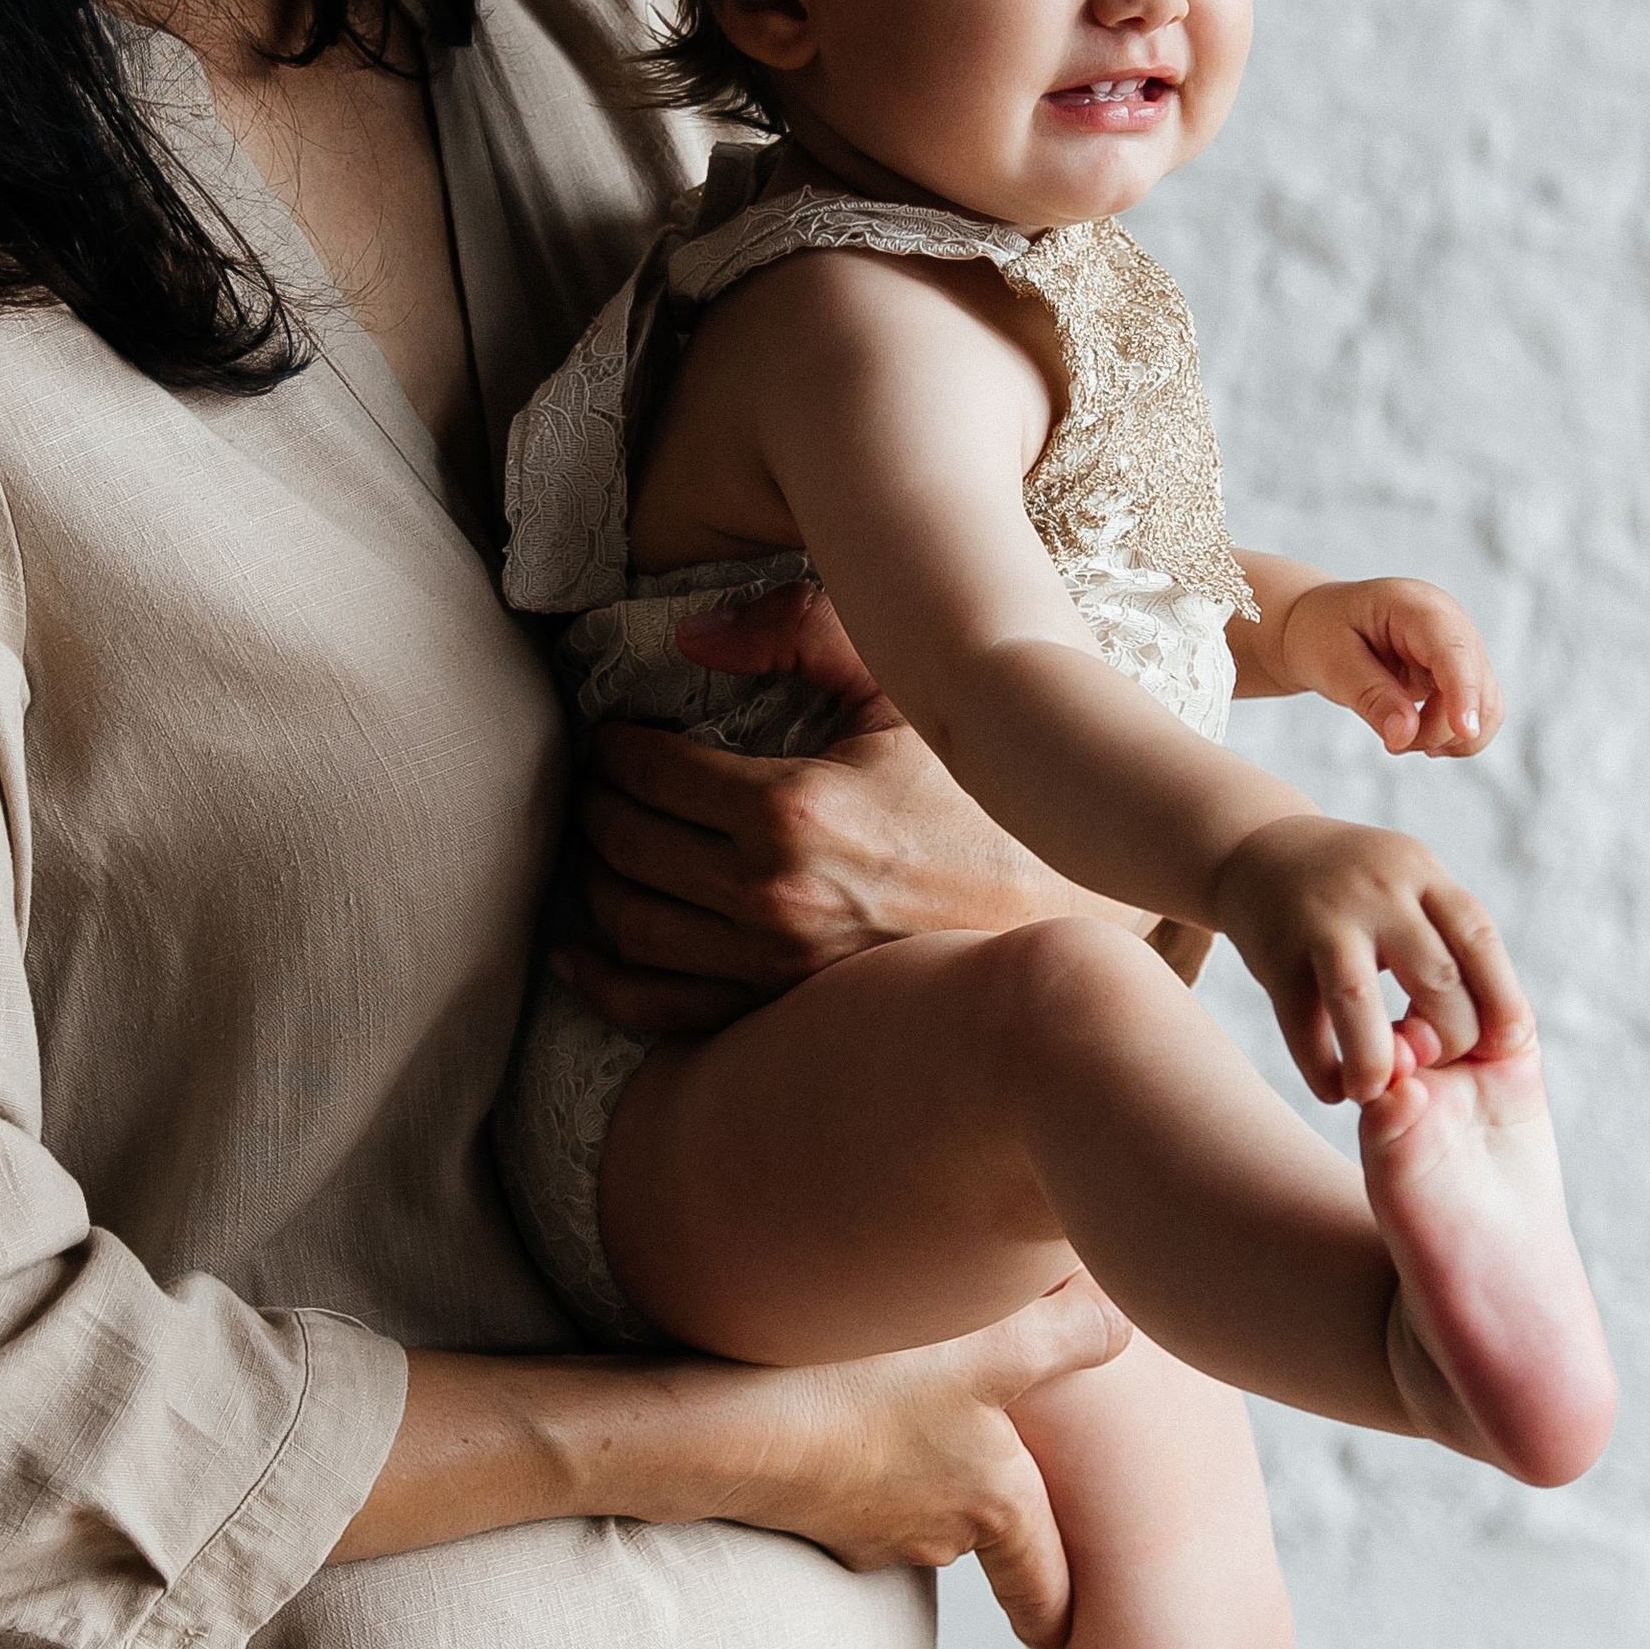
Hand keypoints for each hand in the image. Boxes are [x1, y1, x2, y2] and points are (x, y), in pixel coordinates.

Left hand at [559, 581, 1108, 1036]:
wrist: (1070, 912)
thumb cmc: (985, 796)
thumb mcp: (904, 690)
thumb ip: (800, 630)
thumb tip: (690, 636)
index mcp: (794, 810)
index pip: (650, 773)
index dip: (613, 747)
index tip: (610, 732)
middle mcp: (771, 899)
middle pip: (626, 846)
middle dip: (595, 804)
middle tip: (595, 778)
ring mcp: (773, 972)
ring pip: (629, 926)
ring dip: (594, 879)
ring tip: (600, 842)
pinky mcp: (784, 1018)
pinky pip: (661, 1010)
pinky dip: (605, 982)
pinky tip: (580, 953)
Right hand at [714, 1279, 1130, 1648]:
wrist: (733, 1426)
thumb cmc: (872, 1380)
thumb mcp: (994, 1344)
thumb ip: (1070, 1334)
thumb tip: (1128, 1325)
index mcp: (995, 1503)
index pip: (1045, 1585)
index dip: (1060, 1611)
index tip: (1064, 1640)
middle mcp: (937, 1532)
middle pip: (981, 1532)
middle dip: (989, 1507)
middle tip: (995, 1474)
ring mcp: (866, 1528)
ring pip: (914, 1504)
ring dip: (920, 1471)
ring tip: (913, 1413)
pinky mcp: (808, 1508)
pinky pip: (854, 1486)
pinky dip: (862, 1457)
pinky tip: (847, 1407)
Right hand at [1214, 810, 1532, 1107]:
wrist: (1259, 853)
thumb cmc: (1358, 894)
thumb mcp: (1409, 890)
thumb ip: (1449, 947)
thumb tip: (1505, 1037)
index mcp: (1420, 875)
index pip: (1479, 939)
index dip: (1502, 999)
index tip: (1509, 1047)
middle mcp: (1376, 892)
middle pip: (1435, 976)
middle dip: (1449, 1036)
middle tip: (1437, 1063)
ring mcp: (1321, 920)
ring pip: (1359, 1000)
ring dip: (1378, 1060)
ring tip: (1379, 1093)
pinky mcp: (1275, 954)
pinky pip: (1302, 1023)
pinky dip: (1321, 1067)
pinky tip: (1335, 1089)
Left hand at [1272, 575, 1502, 756]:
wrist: (1320, 626)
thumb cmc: (1321, 634)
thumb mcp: (1332, 663)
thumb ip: (1370, 697)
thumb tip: (1405, 736)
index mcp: (1417, 606)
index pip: (1453, 649)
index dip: (1463, 689)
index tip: (1463, 729)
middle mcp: (1451, 625)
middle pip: (1477, 686)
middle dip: (1439, 728)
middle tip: (1391, 743)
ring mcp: (1461, 651)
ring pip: (1486, 707)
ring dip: (1448, 738)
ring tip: (1399, 738)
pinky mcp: (1461, 677)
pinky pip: (1479, 716)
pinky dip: (1454, 738)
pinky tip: (1418, 738)